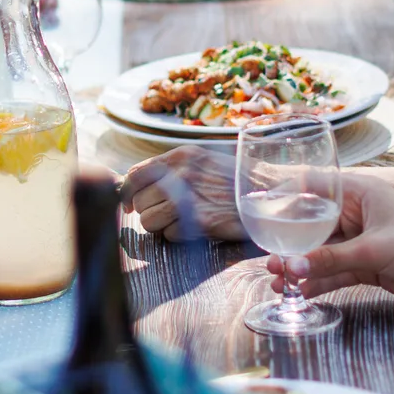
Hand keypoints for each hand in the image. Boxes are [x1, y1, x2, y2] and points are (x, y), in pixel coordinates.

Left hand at [119, 146, 243, 241]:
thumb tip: (133, 183)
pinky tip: (196, 226)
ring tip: (180, 220)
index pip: (134, 174)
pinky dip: (180, 235)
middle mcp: (180, 174)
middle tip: (166, 213)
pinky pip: (170, 235)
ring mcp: (189, 197)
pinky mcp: (199, 220)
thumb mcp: (201, 161)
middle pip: (139, 201)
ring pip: (149, 221)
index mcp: (179, 157)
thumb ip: (170, 169)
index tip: (129, 204)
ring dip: (161, 226)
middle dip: (148, 211)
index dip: (127, 193)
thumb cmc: (232, 178)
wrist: (266, 192)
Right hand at [264, 171, 393, 312]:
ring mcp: (363, 241)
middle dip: (291, 241)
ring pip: (323, 251)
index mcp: (362, 193)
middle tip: (269, 259)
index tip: (261, 210)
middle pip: (315, 223)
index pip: (316, 185)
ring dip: (302, 265)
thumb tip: (291, 267)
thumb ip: (330, 260)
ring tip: (278, 281)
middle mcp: (359, 213)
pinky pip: (336, 270)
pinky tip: (300, 291)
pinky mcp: (370, 265)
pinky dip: (319, 280)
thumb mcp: (374, 251)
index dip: (288, 196)